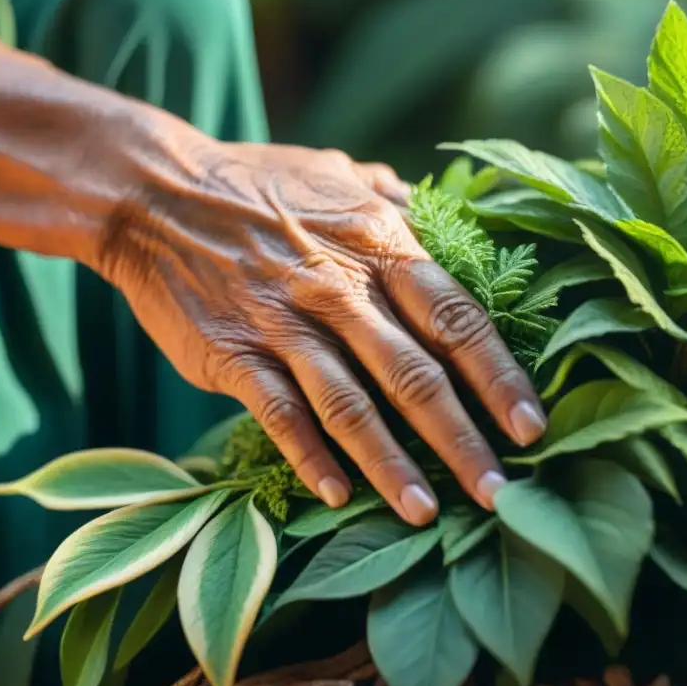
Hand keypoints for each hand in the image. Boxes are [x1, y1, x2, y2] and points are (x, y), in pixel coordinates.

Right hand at [98, 142, 547, 524]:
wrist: (155, 191)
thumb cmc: (256, 183)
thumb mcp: (335, 171)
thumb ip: (390, 196)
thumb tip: (431, 207)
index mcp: (378, 244)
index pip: (458, 320)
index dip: (499, 377)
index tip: (532, 427)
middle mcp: (340, 287)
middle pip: (416, 375)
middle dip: (463, 440)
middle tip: (500, 493)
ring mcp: (283, 322)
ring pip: (350, 404)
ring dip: (390, 465)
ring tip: (425, 514)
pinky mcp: (232, 352)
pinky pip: (278, 413)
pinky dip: (308, 455)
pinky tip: (334, 495)